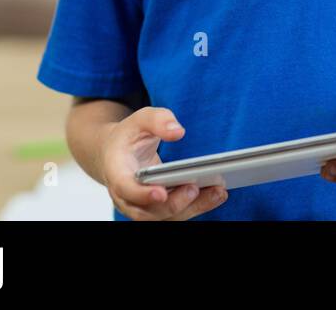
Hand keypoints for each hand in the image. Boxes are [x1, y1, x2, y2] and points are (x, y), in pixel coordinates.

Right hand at [100, 106, 228, 219]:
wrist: (118, 152)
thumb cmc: (129, 136)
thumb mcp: (140, 119)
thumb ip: (157, 120)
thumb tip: (178, 131)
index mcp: (117, 173)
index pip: (126, 189)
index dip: (142, 195)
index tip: (161, 193)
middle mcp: (127, 196)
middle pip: (148, 212)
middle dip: (174, 204)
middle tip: (195, 188)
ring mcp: (143, 206)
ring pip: (166, 217)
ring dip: (193, 208)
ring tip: (218, 192)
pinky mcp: (159, 208)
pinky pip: (177, 213)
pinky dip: (197, 206)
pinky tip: (218, 193)